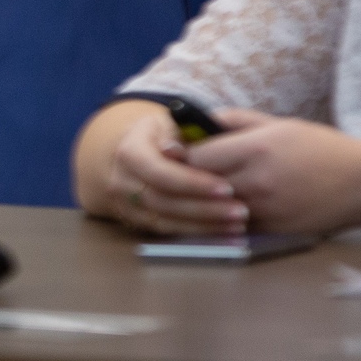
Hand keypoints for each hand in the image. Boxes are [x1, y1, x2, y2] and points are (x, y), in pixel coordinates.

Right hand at [90, 102, 249, 235]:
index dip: (192, 182)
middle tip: (240, 211)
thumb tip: (176, 150)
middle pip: (161, 200)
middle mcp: (121, 179)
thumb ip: (183, 135)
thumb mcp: (175, 125)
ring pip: (164, 221)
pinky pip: (166, 232)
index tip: (227, 188)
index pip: (158, 171)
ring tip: (237, 224)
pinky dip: (196, 234)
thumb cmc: (167, 136)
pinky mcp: (135, 221)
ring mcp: (124, 203)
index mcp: (130, 150)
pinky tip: (223, 233)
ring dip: (203, 225)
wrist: (140, 155)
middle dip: (203, 208)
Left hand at [182, 109, 360, 234]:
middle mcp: (255, 182)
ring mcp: (263, 210)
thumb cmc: (323, 148)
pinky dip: (221, 219)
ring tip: (194, 191)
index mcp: (255, 150)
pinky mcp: (271, 230)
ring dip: (201, 202)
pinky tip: (219, 209)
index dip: (180, 156)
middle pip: (197, 185)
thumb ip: (235, 121)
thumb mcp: (279, 124)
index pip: (195, 158)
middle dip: (185, 179)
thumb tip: (198, 122)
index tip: (175, 153)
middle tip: (176, 174)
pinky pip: (232, 227)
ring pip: (211, 210)